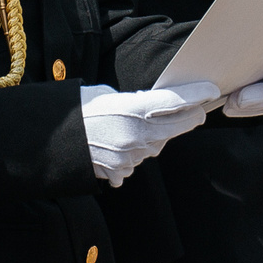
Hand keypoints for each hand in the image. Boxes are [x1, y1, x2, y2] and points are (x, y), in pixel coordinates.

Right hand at [82, 82, 219, 183]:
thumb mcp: (106, 95)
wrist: (50, 140)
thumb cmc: (77, 110)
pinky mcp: (120, 171)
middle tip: (196, 110)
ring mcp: (130, 156)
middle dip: (189, 117)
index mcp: (132, 109)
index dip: (197, 95)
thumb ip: (133, 102)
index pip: (175, 101)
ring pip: (158, 146)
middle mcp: (136, 135)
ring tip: (134, 126)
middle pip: (178, 126)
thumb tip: (150, 107)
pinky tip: (117, 144)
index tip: (213, 92)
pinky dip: (133, 152)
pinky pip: (137, 160)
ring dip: (156, 137)